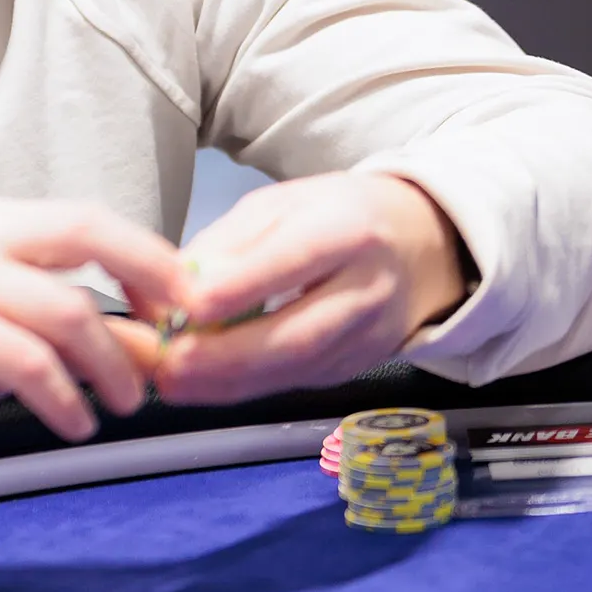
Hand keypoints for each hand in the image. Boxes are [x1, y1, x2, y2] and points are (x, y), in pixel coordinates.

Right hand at [0, 199, 183, 445]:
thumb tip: (154, 346)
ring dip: (110, 362)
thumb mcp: (11, 325)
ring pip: (66, 309)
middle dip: (146, 277)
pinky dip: (64, 396)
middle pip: (85, 235)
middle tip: (176, 332)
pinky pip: (27, 361)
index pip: (91, 221)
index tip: (186, 298)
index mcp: (4, 225)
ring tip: (125, 402)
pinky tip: (76, 423)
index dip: (148, 254)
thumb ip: (76, 325)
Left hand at [154, 172, 468, 405]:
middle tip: (170, 364)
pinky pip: (294, 382)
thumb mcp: (284, 203)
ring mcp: (367, 339)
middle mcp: (366, 290)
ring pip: (294, 370)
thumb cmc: (338, 214)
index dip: (240, 288)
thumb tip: (177, 284)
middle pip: (298, 334)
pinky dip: (244, 388)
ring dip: (227, 383)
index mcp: (349, 230)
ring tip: (171, 381)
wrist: (422, 247)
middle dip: (227, 356)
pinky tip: (202, 386)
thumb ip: (230, 242)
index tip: (188, 304)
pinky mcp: (355, 369)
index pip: (294, 262)